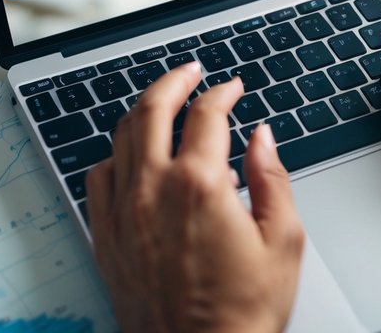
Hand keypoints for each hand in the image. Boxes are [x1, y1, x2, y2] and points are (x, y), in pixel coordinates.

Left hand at [86, 62, 303, 332]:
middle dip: (174, 81)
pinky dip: (115, 156)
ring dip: (142, 111)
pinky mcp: (106, 236)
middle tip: (190, 71)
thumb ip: (272, 179)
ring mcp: (122, 212)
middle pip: (152, 109)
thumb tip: (262, 138)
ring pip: (121, 137)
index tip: (232, 89)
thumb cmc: (242, 313)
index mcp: (199, 185)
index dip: (223, 93)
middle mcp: (153, 190)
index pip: (207, 115)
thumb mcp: (283, 241)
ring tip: (161, 104)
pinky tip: (131, 157)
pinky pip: (98, 177)